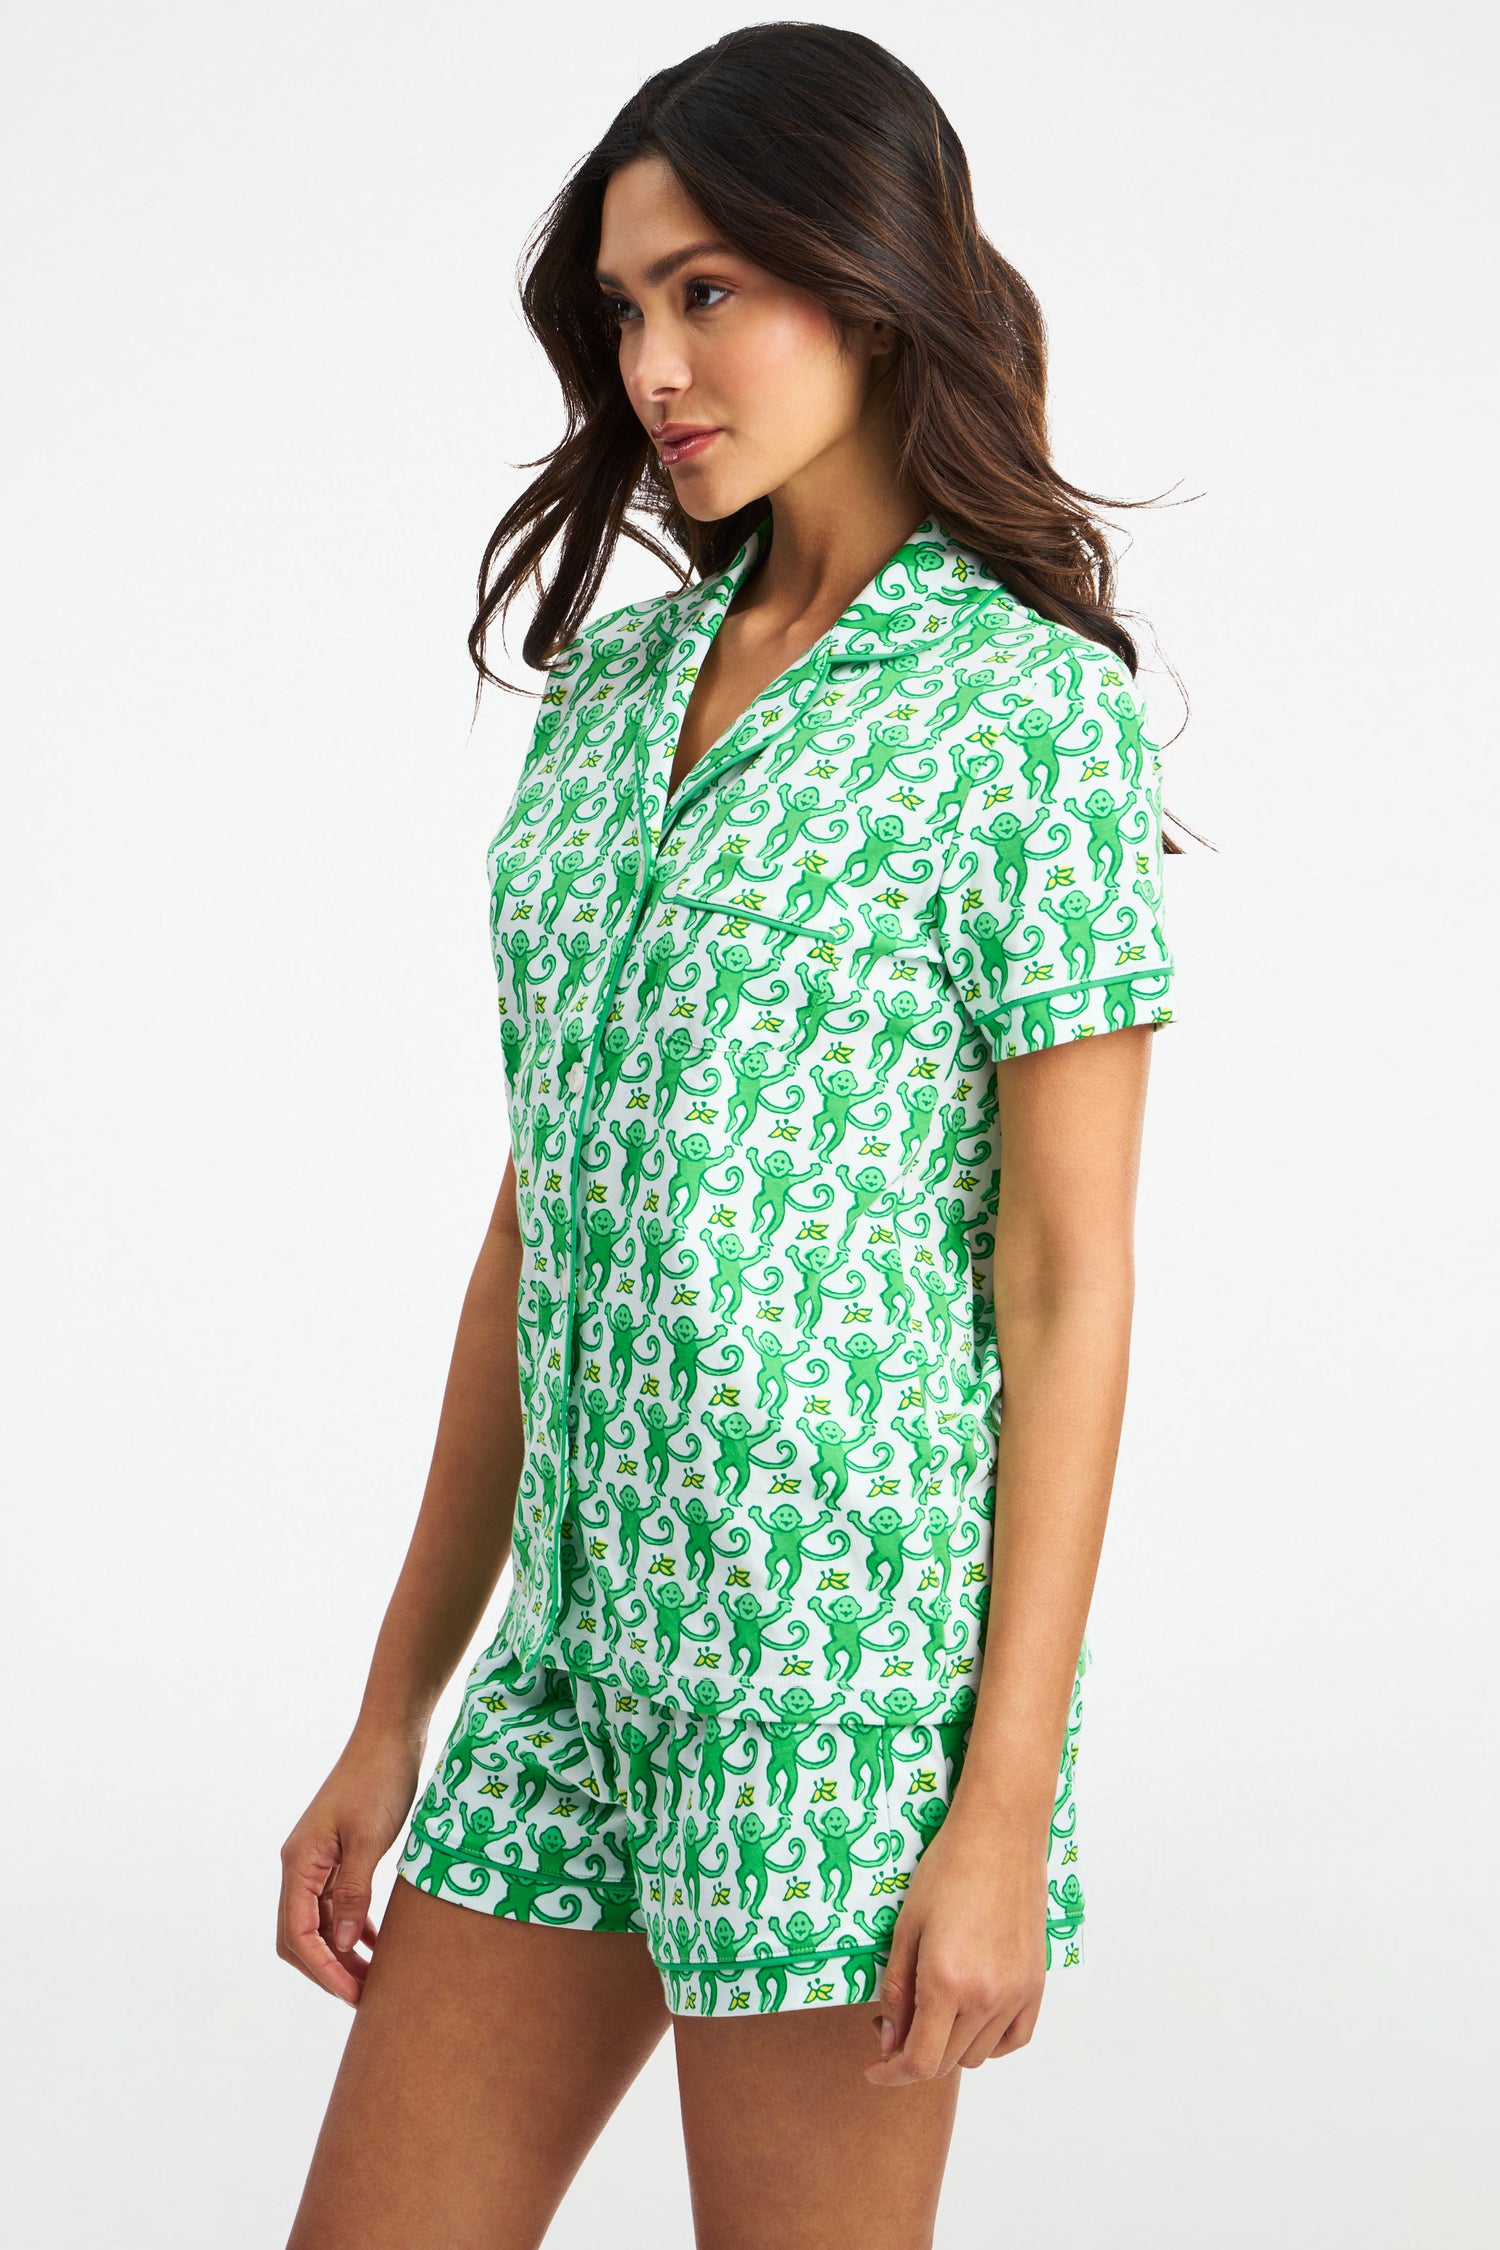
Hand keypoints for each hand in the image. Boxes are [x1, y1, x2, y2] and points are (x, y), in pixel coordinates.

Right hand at [276, 1724, 426, 2005]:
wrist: (391, 1735)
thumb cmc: (380, 1780)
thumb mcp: (371, 1840)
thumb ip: (354, 1893)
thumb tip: (345, 1945)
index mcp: (300, 1863)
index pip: (298, 1935)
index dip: (323, 1970)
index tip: (353, 1995)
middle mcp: (301, 1865)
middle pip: (300, 1936)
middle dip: (328, 1970)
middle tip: (365, 1997)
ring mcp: (319, 1860)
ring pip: (321, 1923)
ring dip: (343, 1953)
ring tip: (374, 1980)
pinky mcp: (340, 1855)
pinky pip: (338, 1905)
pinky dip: (355, 1929)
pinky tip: (379, 1945)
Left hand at [864, 1796, 1049, 2085]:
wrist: (999, 1835)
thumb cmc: (946, 1871)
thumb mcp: (905, 1928)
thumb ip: (896, 1990)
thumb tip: (889, 2041)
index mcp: (947, 1983)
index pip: (919, 2062)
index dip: (892, 2074)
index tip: (874, 2069)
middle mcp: (986, 1997)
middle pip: (946, 2061)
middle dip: (913, 2053)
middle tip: (894, 2022)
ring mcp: (1017, 1993)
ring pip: (978, 2054)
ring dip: (949, 2045)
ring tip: (933, 2009)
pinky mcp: (1036, 1984)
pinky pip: (1014, 2039)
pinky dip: (990, 2039)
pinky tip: (971, 2015)